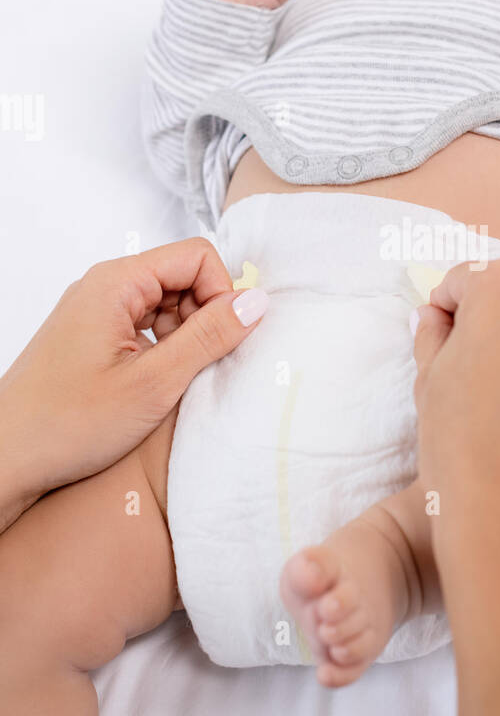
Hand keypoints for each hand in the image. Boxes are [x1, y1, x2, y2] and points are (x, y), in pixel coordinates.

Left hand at [0, 238, 268, 530]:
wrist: (6, 459)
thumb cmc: (67, 424)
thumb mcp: (154, 383)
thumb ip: (209, 337)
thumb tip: (258, 302)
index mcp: (116, 283)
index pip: (197, 256)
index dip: (221, 294)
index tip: (224, 340)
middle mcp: (104, 286)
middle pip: (183, 276)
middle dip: (205, 316)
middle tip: (198, 367)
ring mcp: (97, 311)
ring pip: (168, 302)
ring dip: (186, 337)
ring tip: (174, 381)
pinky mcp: (94, 336)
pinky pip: (147, 325)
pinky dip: (165, 350)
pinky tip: (157, 386)